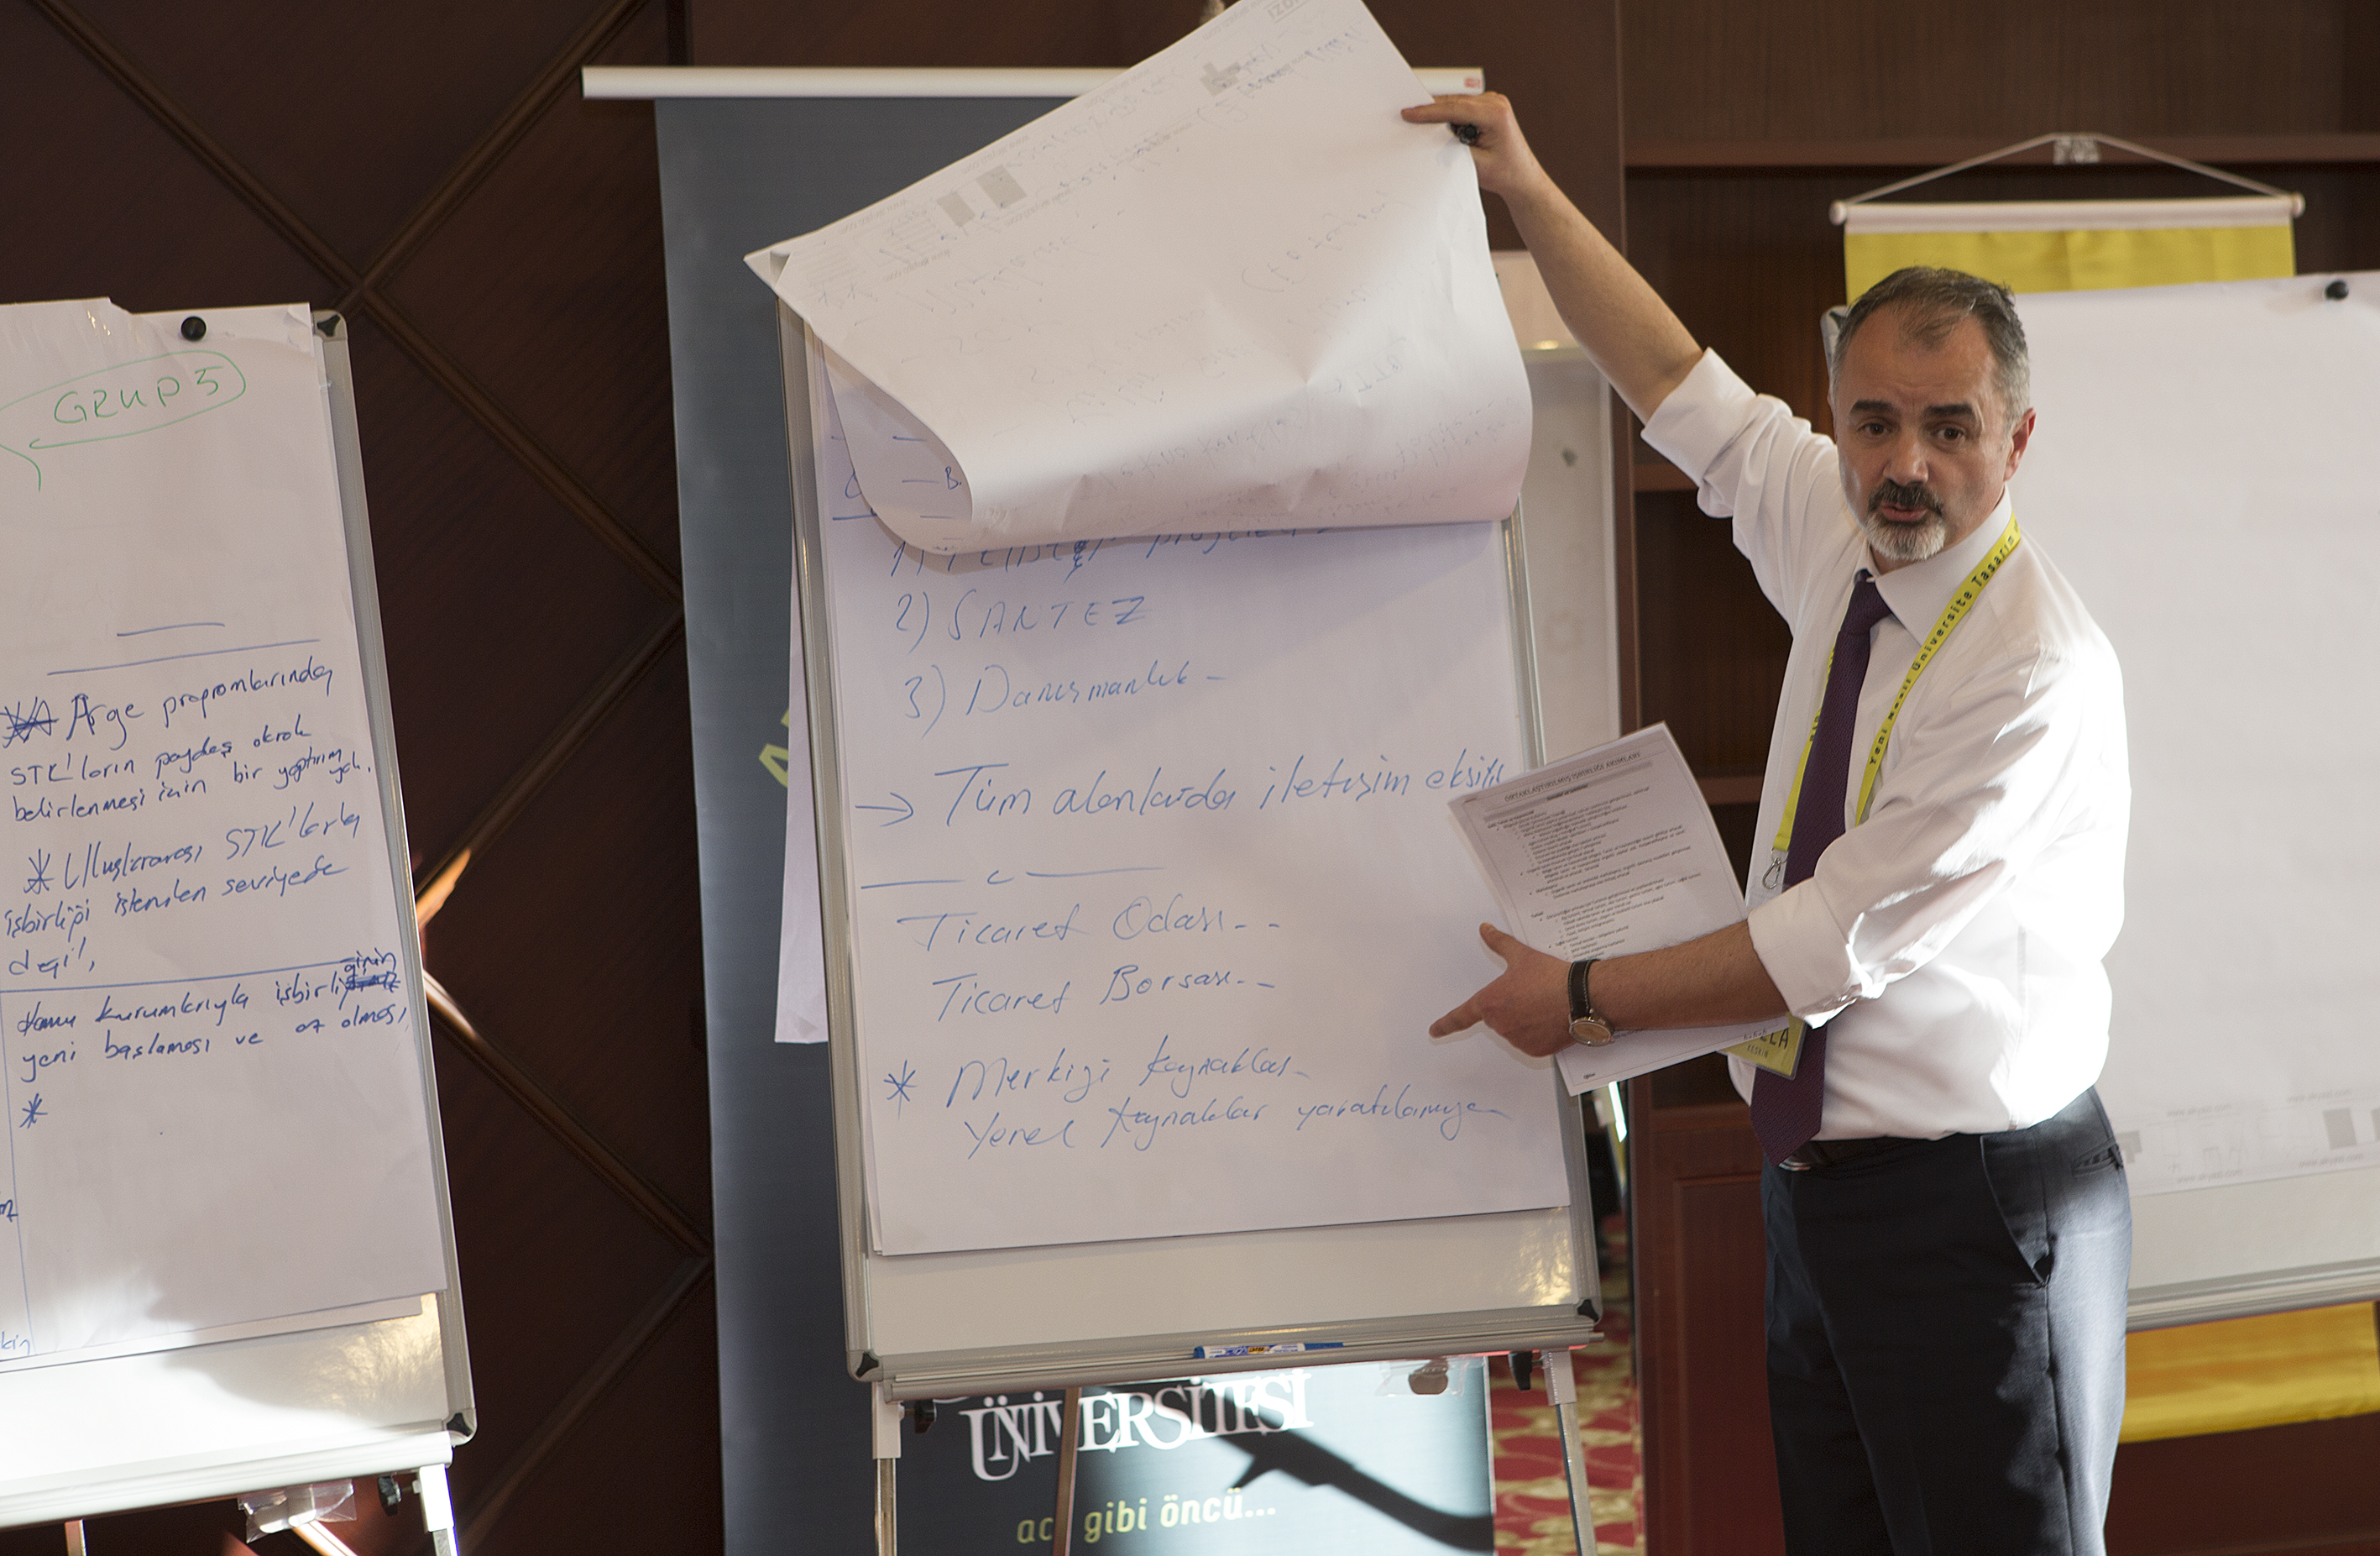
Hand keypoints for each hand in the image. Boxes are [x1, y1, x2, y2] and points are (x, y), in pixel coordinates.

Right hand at [1399, 92, 1550, 202]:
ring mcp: (1493, 103)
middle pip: (1454, 102)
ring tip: (1415, 121)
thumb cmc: (1505, 174)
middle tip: (1404, 114)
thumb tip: (1429, 138)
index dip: (1429, 111)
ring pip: (1456, 104)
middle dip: (1429, 110)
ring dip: (1438, 113)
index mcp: (1496, 114)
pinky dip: (1447, 115)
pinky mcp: (1487, 108)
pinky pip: (1461, 107)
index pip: (1455, 108)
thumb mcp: (1475, 164)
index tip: (1408, 113)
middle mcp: (1496, 103)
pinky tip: (1433, 124)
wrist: (1523, 178)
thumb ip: (1453, 148)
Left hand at [1429, 923, 1575, 1056]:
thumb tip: (1485, 929)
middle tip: (1532, 995)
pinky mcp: (1535, 1051)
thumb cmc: (1551, 977)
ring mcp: (1517, 1040)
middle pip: (1497, 1018)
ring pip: (1515, 1031)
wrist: (1582, 997)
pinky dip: (1539, 1034)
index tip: (1434, 1031)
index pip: (1461, 1016)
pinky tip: (1552, 1019)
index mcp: (1490, 1002)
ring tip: (1545, 1005)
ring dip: (1525, 1021)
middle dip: (1511, 1008)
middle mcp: (1499, 1024)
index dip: (1446, 1024)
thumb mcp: (1522, 955)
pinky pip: (1531, 1043)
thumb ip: (1499, 943)